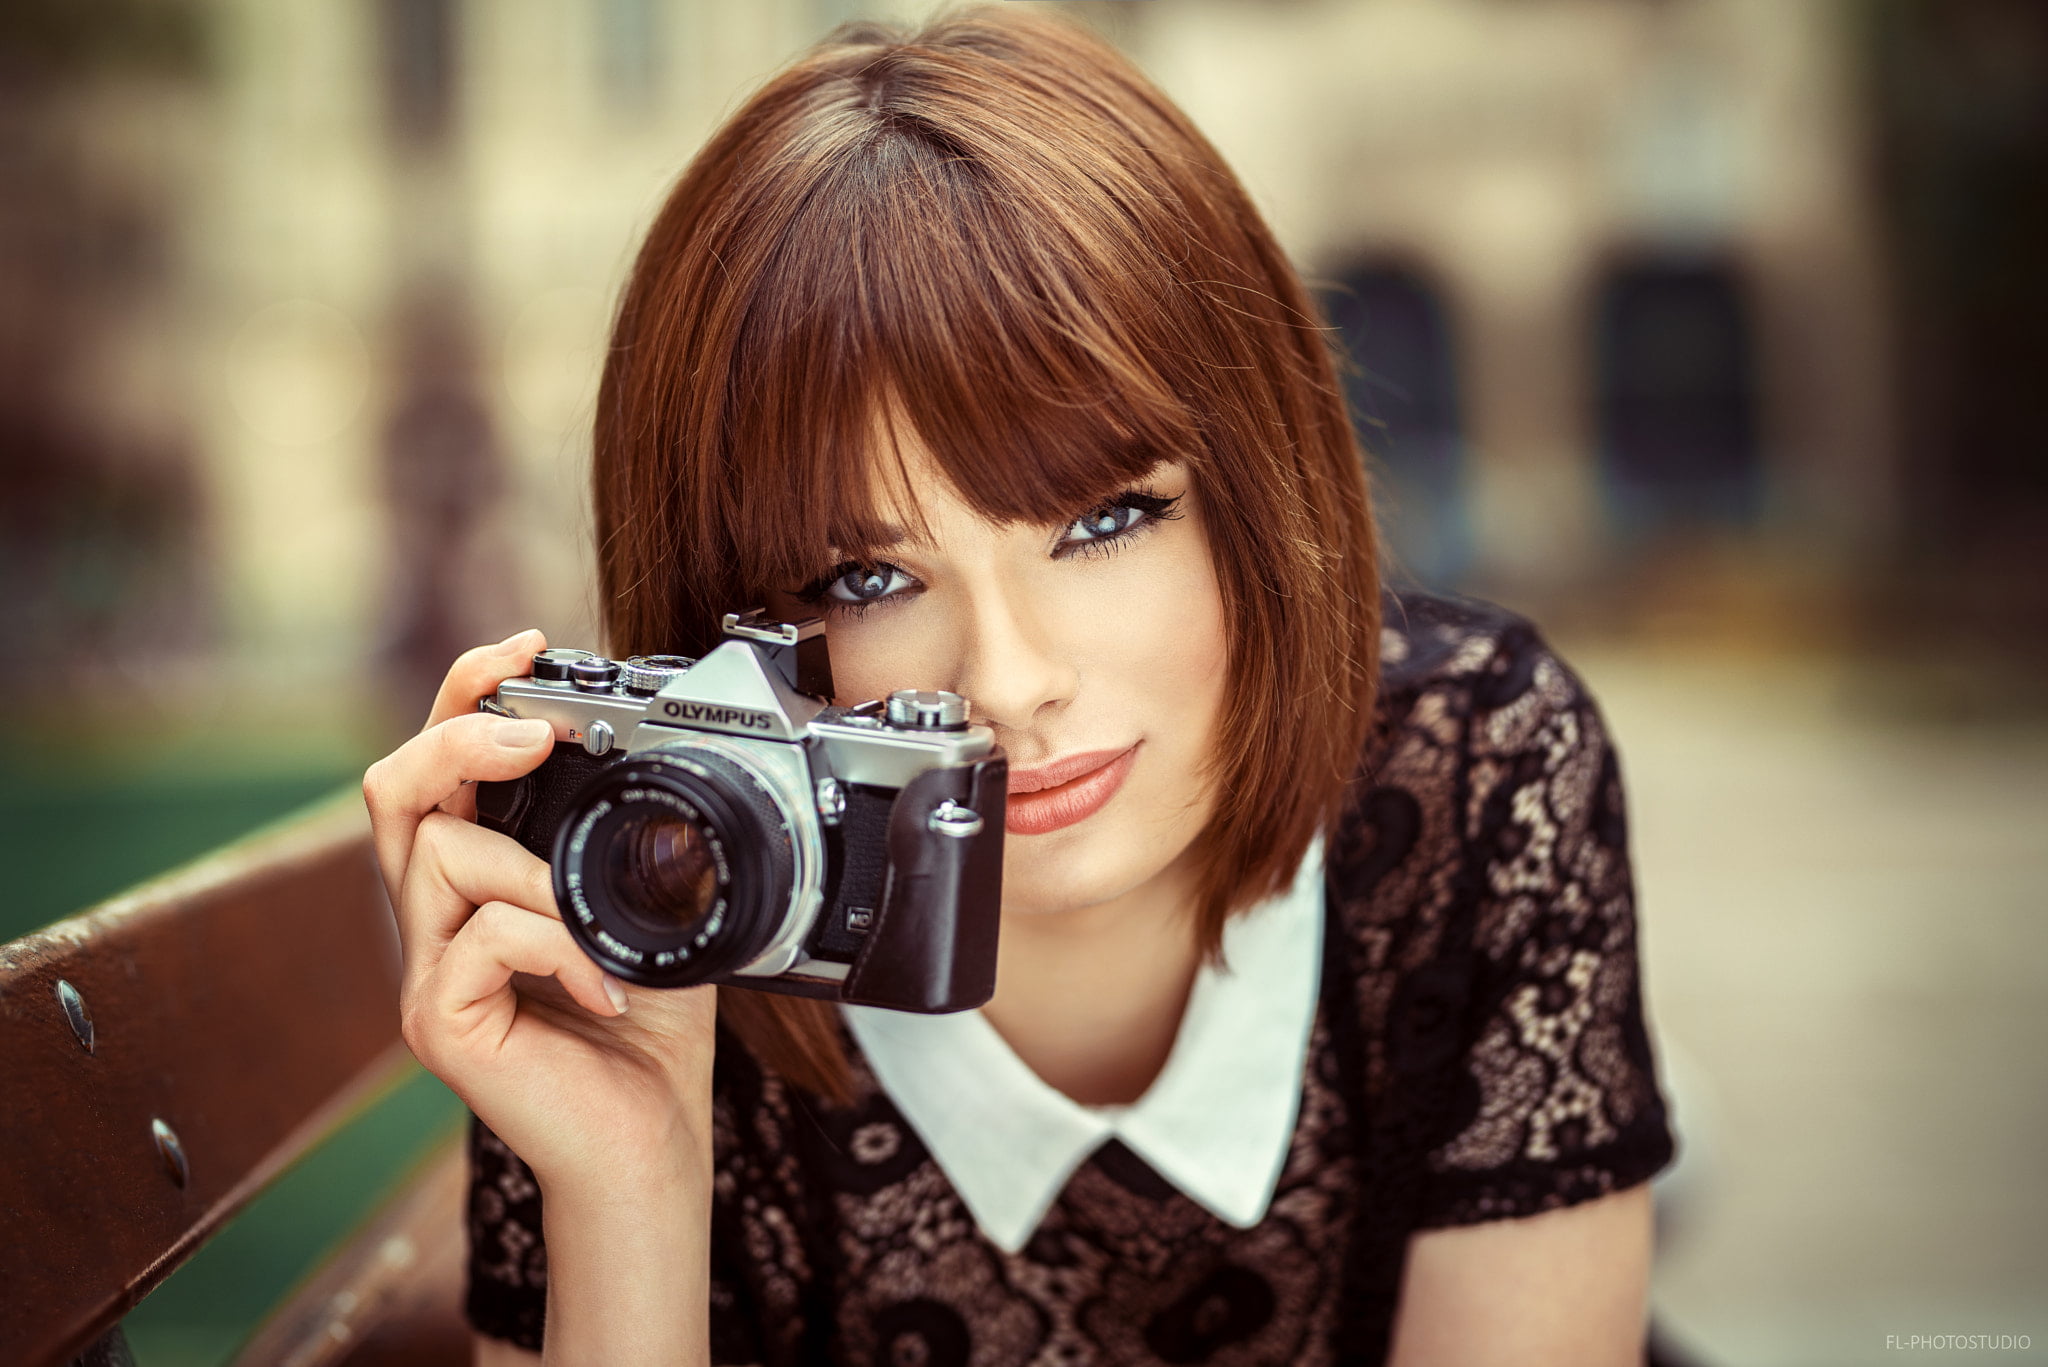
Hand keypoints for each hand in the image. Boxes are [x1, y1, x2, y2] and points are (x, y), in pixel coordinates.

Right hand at [361, 630, 719, 1190]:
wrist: (650, 1143)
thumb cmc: (649, 1030)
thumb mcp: (652, 907)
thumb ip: (631, 842)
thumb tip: (661, 758)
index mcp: (480, 879)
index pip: (439, 764)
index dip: (466, 691)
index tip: (530, 645)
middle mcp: (436, 917)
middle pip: (393, 787)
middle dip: (458, 731)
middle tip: (537, 731)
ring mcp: (427, 970)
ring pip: (436, 851)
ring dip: (534, 870)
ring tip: (602, 926)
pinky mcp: (436, 1020)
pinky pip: (480, 936)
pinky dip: (556, 945)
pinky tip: (604, 989)